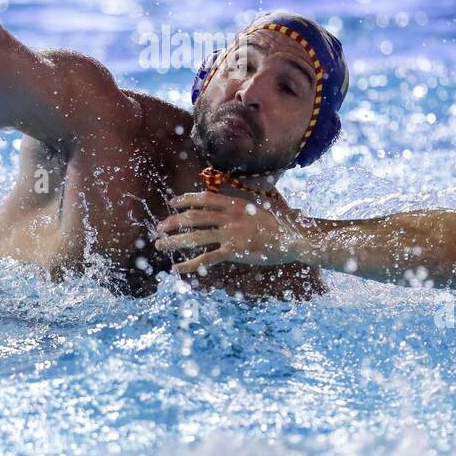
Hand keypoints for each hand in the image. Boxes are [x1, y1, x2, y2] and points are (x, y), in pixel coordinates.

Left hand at [154, 191, 310, 275]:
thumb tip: (256, 187)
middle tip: (159, 227)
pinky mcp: (234, 252)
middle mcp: (230, 216)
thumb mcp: (268, 202)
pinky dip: (190, 264)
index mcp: (236, 203)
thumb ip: (255, 197)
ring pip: (195, 237)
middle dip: (173, 222)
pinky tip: (178, 268)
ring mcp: (231, 234)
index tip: (173, 203)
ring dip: (174, 241)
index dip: (186, 200)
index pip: (204, 198)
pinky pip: (206, 259)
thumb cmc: (285, 221)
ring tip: (160, 246)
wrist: (296, 237)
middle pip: (194, 217)